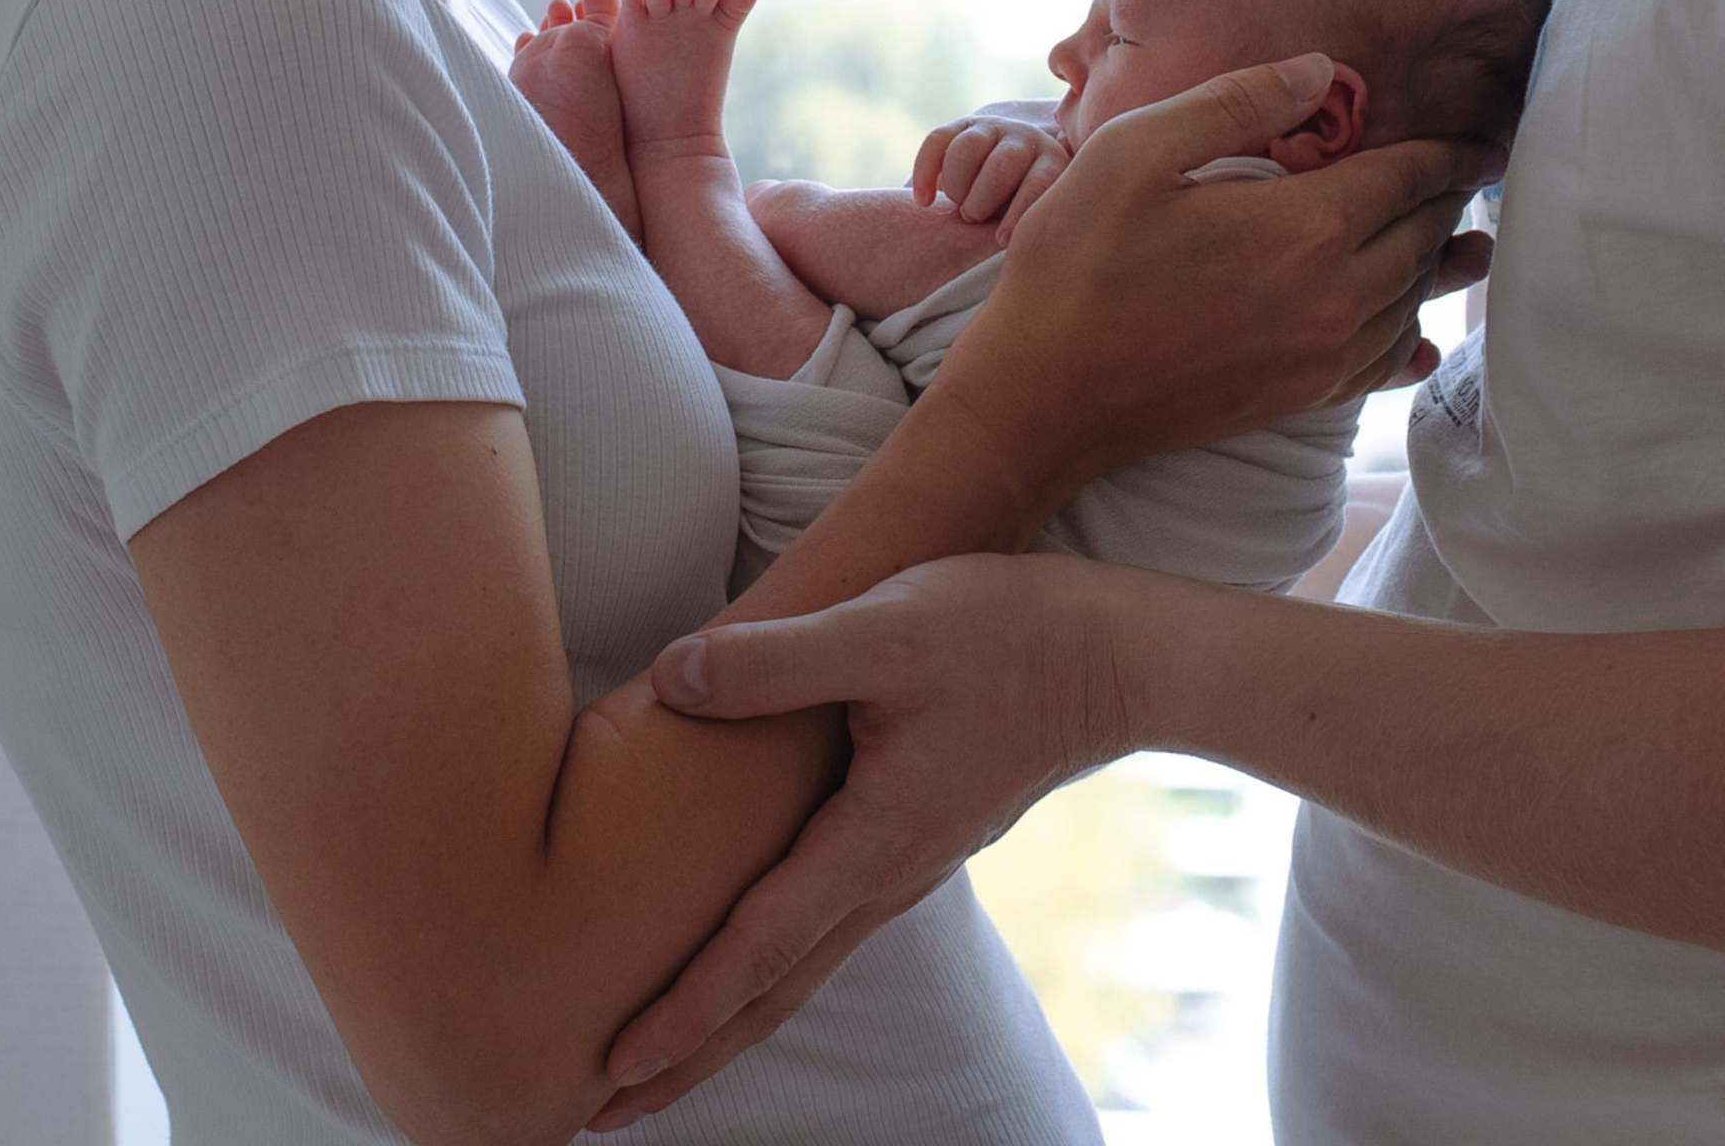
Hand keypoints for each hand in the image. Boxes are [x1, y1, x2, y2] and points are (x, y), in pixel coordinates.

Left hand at [590, 554, 1146, 1122]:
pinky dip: (779, 962)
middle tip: (604, 1115)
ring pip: (806, 962)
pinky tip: (764, 949)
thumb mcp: (885, 627)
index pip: (758, 948)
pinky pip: (836, 922)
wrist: (1120, 654)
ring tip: (668, 1053)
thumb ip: (776, 659)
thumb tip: (671, 679)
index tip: (612, 1072)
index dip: (683, 1010)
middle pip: (776, 991)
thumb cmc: (1006, 633)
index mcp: (873, 841)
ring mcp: (914, 859)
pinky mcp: (928, 828)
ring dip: (732, 1017)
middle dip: (693, 1055)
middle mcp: (891, 873)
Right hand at [912, 111, 1071, 241]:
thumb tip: (1028, 251)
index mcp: (1052, 163)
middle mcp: (1026, 138)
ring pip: (967, 149)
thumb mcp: (1036, 218)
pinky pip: (937, 141)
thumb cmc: (1022, 216)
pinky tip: (924, 202)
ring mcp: (994, 127)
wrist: (1008, 184)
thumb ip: (1032, 225)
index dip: (1018, 212)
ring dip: (956, 184)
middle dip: (981, 198)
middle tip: (972, 218)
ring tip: (955, 207)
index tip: (1001, 240)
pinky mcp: (962, 125)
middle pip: (1001, 164)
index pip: (1039, 183)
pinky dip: (925, 173)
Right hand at [927, 56, 1494, 493]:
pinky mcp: (1300, 398)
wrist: (1043, 396)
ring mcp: (1321, 356)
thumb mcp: (1137, 150)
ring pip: (1412, 299)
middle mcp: (1334, 296)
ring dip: (1436, 263)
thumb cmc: (1076, 261)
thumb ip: (1236, 102)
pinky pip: (1384, 363)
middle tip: (1472, 171)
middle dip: (1447, 198)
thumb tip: (1321, 69)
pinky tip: (1423, 339)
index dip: (1449, 149)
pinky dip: (1412, 340)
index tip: (1479, 129)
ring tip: (1468, 241)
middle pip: (1422, 235)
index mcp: (1304, 226)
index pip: (1409, 175)